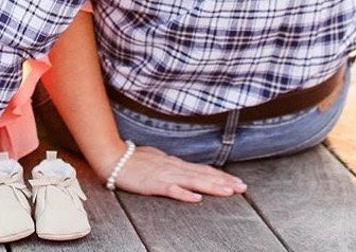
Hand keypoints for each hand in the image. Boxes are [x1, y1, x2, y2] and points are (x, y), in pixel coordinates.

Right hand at [109, 145, 246, 201]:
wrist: (112, 157)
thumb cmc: (131, 159)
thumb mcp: (155, 159)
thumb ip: (169, 164)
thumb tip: (182, 168)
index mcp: (173, 163)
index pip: (201, 170)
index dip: (220, 175)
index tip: (236, 181)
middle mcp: (173, 167)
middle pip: (202, 175)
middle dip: (224, 181)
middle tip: (243, 187)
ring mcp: (164, 175)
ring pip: (192, 181)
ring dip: (211, 186)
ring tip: (229, 192)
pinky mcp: (153, 184)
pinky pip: (171, 190)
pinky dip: (184, 194)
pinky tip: (196, 199)